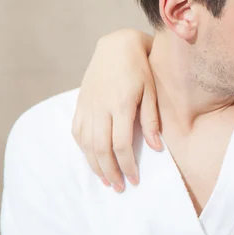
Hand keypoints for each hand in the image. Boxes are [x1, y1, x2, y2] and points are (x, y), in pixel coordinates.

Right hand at [71, 29, 159, 191]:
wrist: (117, 46)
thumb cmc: (141, 69)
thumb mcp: (152, 91)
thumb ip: (151, 120)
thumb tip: (156, 148)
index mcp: (121, 104)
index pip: (121, 144)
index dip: (128, 165)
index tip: (135, 180)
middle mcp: (100, 107)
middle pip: (101, 148)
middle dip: (111, 172)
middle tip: (120, 187)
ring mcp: (87, 105)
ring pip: (86, 143)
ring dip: (95, 165)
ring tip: (107, 180)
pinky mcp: (80, 103)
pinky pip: (77, 132)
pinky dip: (84, 150)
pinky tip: (92, 160)